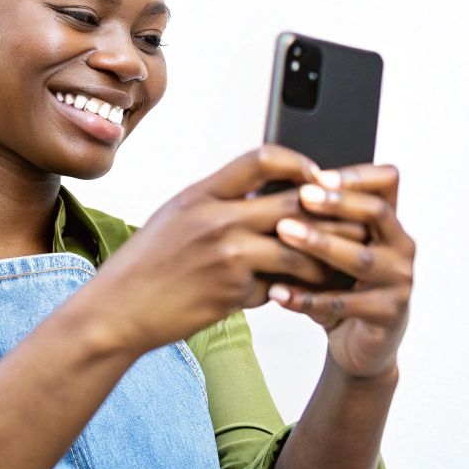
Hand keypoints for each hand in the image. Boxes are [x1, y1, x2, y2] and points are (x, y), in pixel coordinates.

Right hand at [91, 144, 364, 354]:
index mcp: (200, 194)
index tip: (317, 179)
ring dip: (322, 259)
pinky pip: (278, 287)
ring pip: (299, 249)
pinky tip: (297, 296)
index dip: (299, 164)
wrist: (116, 310)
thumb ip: (216, 204)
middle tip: (352, 223)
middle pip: (295, 202)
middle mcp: (215, 218)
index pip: (263, 158)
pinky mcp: (231, 291)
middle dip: (330, 214)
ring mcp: (225, 255)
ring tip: (335, 267)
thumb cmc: (143, 266)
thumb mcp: (174, 219)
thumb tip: (260, 199)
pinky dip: (290, 292)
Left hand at [266, 163, 413, 379]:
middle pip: (377, 213)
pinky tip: (278, 292)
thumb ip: (315, 220)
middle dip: (337, 203)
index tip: (317, 174)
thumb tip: (265, 188)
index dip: (356, 176)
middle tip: (301, 195)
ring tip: (284, 234)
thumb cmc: (340, 285)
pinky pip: (344, 303)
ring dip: (321, 244)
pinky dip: (308, 298)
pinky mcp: (387, 314)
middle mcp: (400, 247)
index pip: (386, 183)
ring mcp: (398, 281)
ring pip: (360, 258)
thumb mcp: (331, 248)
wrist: (358, 340)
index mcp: (388, 223)